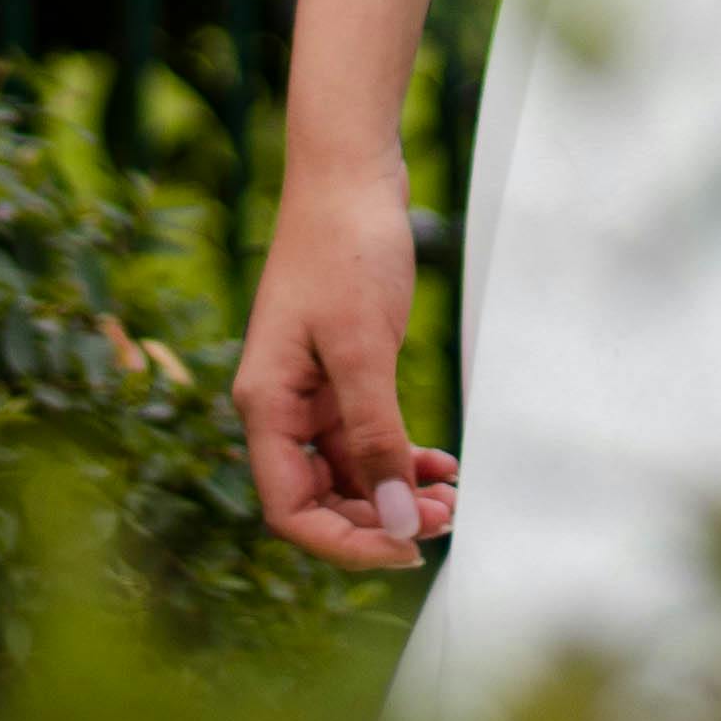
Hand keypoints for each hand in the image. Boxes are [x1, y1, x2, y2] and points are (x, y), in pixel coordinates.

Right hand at [230, 144, 457, 572]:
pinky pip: (366, 435)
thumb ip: (376, 437)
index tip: (407, 548)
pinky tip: (443, 463)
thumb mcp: (364, 348)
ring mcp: (311, 389)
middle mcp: (282, 406)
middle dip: (382, 518)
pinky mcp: (341, 369)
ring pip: (349, 470)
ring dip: (397, 491)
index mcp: (267, 405)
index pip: (292, 510)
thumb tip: (397, 520)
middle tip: (446, 521)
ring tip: (454, 499)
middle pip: (321, 498)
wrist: (351, 171)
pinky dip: (402, 454)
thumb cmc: (347, 248)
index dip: (346, 543)